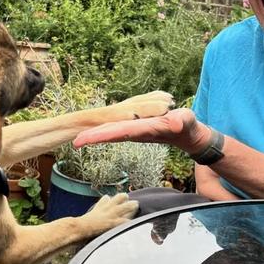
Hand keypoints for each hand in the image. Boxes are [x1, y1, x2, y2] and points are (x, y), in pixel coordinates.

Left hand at [74, 108, 208, 155]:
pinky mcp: (136, 129)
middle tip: (75, 142)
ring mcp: (136, 131)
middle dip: (94, 138)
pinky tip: (95, 133)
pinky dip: (105, 131)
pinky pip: (117, 129)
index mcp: (145, 129)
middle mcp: (137, 132)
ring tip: (79, 139)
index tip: (88, 139)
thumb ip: (182, 122)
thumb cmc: (188, 127)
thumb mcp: (186, 122)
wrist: (188, 134)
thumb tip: (175, 123)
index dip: (103, 135)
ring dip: (96, 135)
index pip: (120, 131)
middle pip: (112, 134)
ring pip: (112, 132)